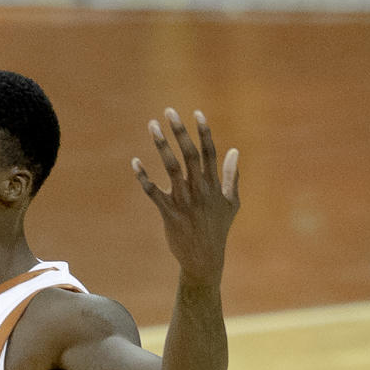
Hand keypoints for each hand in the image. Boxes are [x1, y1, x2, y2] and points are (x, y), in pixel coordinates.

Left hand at [132, 108, 239, 285]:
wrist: (204, 259)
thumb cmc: (217, 228)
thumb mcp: (231, 203)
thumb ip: (231, 176)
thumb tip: (234, 150)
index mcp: (214, 185)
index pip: (209, 152)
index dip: (203, 132)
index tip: (196, 113)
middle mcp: (200, 190)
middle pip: (189, 154)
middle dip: (179, 132)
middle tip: (168, 111)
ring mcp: (184, 201)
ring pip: (171, 168)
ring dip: (161, 145)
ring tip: (152, 126)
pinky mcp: (169, 213)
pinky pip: (153, 192)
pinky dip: (144, 177)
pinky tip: (135, 162)